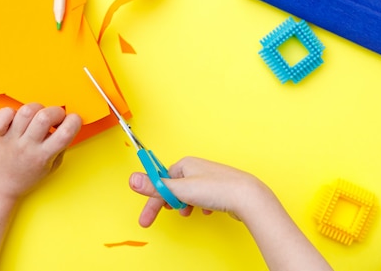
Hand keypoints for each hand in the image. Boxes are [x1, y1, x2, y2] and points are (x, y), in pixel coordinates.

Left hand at [0, 103, 81, 202]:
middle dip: (57, 112)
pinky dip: (9, 112)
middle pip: (45, 117)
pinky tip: (15, 118)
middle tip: (55, 118)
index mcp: (43, 156)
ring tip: (36, 117)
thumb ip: (61, 147)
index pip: (65, 133)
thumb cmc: (27, 176)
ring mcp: (12, 138)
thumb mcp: (51, 167)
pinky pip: (4, 114)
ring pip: (27, 110)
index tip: (73, 120)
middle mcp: (27, 146)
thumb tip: (66, 123)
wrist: (0, 186)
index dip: (74, 121)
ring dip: (37, 109)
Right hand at [129, 156, 272, 226]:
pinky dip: (200, 205)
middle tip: (165, 215)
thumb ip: (155, 187)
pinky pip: (202, 197)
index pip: (160, 180)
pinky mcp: (219, 188)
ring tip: (188, 213)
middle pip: (173, 187)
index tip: (147, 215)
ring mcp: (209, 177)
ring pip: (188, 193)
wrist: (248, 197)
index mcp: (185, 164)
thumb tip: (132, 179)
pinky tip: (206, 211)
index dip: (153, 198)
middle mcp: (196, 168)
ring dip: (184, 205)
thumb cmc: (218, 190)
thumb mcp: (181, 190)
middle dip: (169, 202)